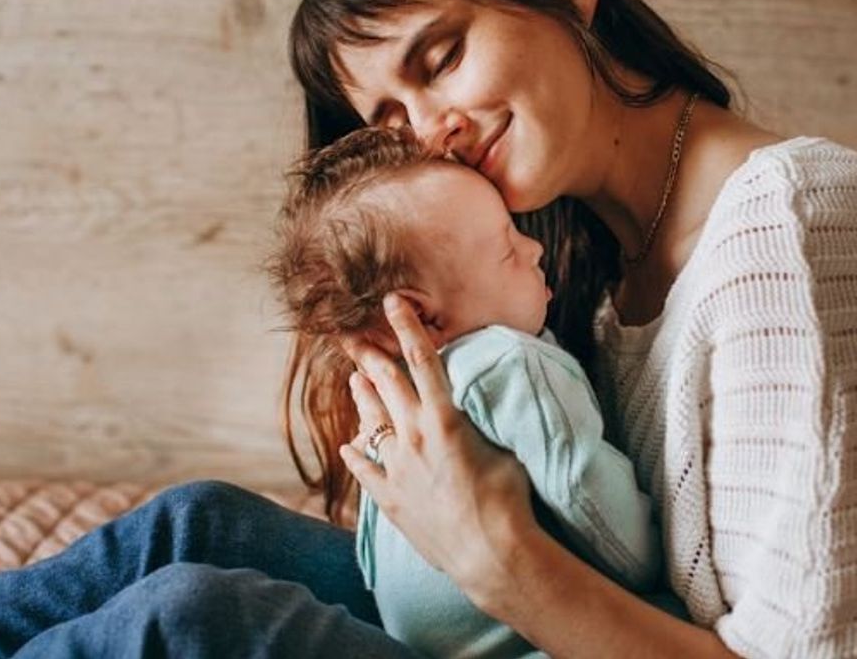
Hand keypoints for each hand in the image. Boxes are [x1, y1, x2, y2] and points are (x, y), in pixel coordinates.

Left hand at [340, 293, 536, 606]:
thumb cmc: (508, 499)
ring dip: (363, 398)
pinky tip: (348, 445)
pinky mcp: (390, 499)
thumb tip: (479, 406)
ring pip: (372, 422)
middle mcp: (414, 437)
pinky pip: (366, 469)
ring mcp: (397, 468)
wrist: (489, 553)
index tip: (391, 303)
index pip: (421, 360)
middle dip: (368, 356)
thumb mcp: (503, 447)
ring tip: (354, 380)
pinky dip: (357, 454)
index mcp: (444, 418)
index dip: (405, 327)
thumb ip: (482, 422)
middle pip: (386, 385)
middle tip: (350, 335)